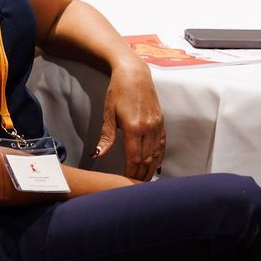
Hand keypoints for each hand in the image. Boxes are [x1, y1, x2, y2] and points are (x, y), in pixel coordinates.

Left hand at [92, 60, 165, 181]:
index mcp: (134, 127)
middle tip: (135, 186)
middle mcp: (149, 128)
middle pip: (147, 158)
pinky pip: (162, 144)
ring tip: (145, 180)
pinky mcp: (162, 122)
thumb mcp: (108, 114)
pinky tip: (155, 165)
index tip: (125, 180)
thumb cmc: (118, 92)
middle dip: (141, 173)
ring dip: (151, 168)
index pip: (134, 157)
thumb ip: (106, 137)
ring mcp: (158, 125)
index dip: (130, 171)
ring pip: (156, 153)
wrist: (134, 74)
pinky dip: (159, 157)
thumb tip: (97, 154)